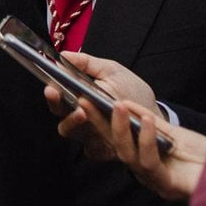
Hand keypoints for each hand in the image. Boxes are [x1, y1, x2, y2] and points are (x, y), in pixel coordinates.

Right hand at [44, 51, 158, 160]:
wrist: (154, 115)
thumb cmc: (130, 91)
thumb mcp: (111, 71)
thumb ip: (87, 63)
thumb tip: (63, 54)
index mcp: (78, 99)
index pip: (58, 99)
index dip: (52, 95)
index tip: (52, 88)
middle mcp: (81, 119)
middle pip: (60, 118)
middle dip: (60, 110)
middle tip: (70, 101)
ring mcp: (91, 136)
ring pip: (73, 134)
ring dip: (74, 123)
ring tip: (84, 113)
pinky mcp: (104, 150)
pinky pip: (93, 150)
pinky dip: (96, 144)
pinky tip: (105, 135)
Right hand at [78, 97, 205, 200]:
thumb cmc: (204, 153)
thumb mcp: (172, 131)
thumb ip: (147, 120)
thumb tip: (121, 103)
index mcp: (142, 156)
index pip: (112, 137)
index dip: (96, 120)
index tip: (83, 99)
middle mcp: (144, 171)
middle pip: (113, 146)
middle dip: (99, 123)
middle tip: (87, 101)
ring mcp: (155, 180)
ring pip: (127, 156)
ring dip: (121, 128)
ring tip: (118, 105)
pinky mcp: (169, 186)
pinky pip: (150, 163)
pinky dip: (146, 140)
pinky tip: (148, 121)